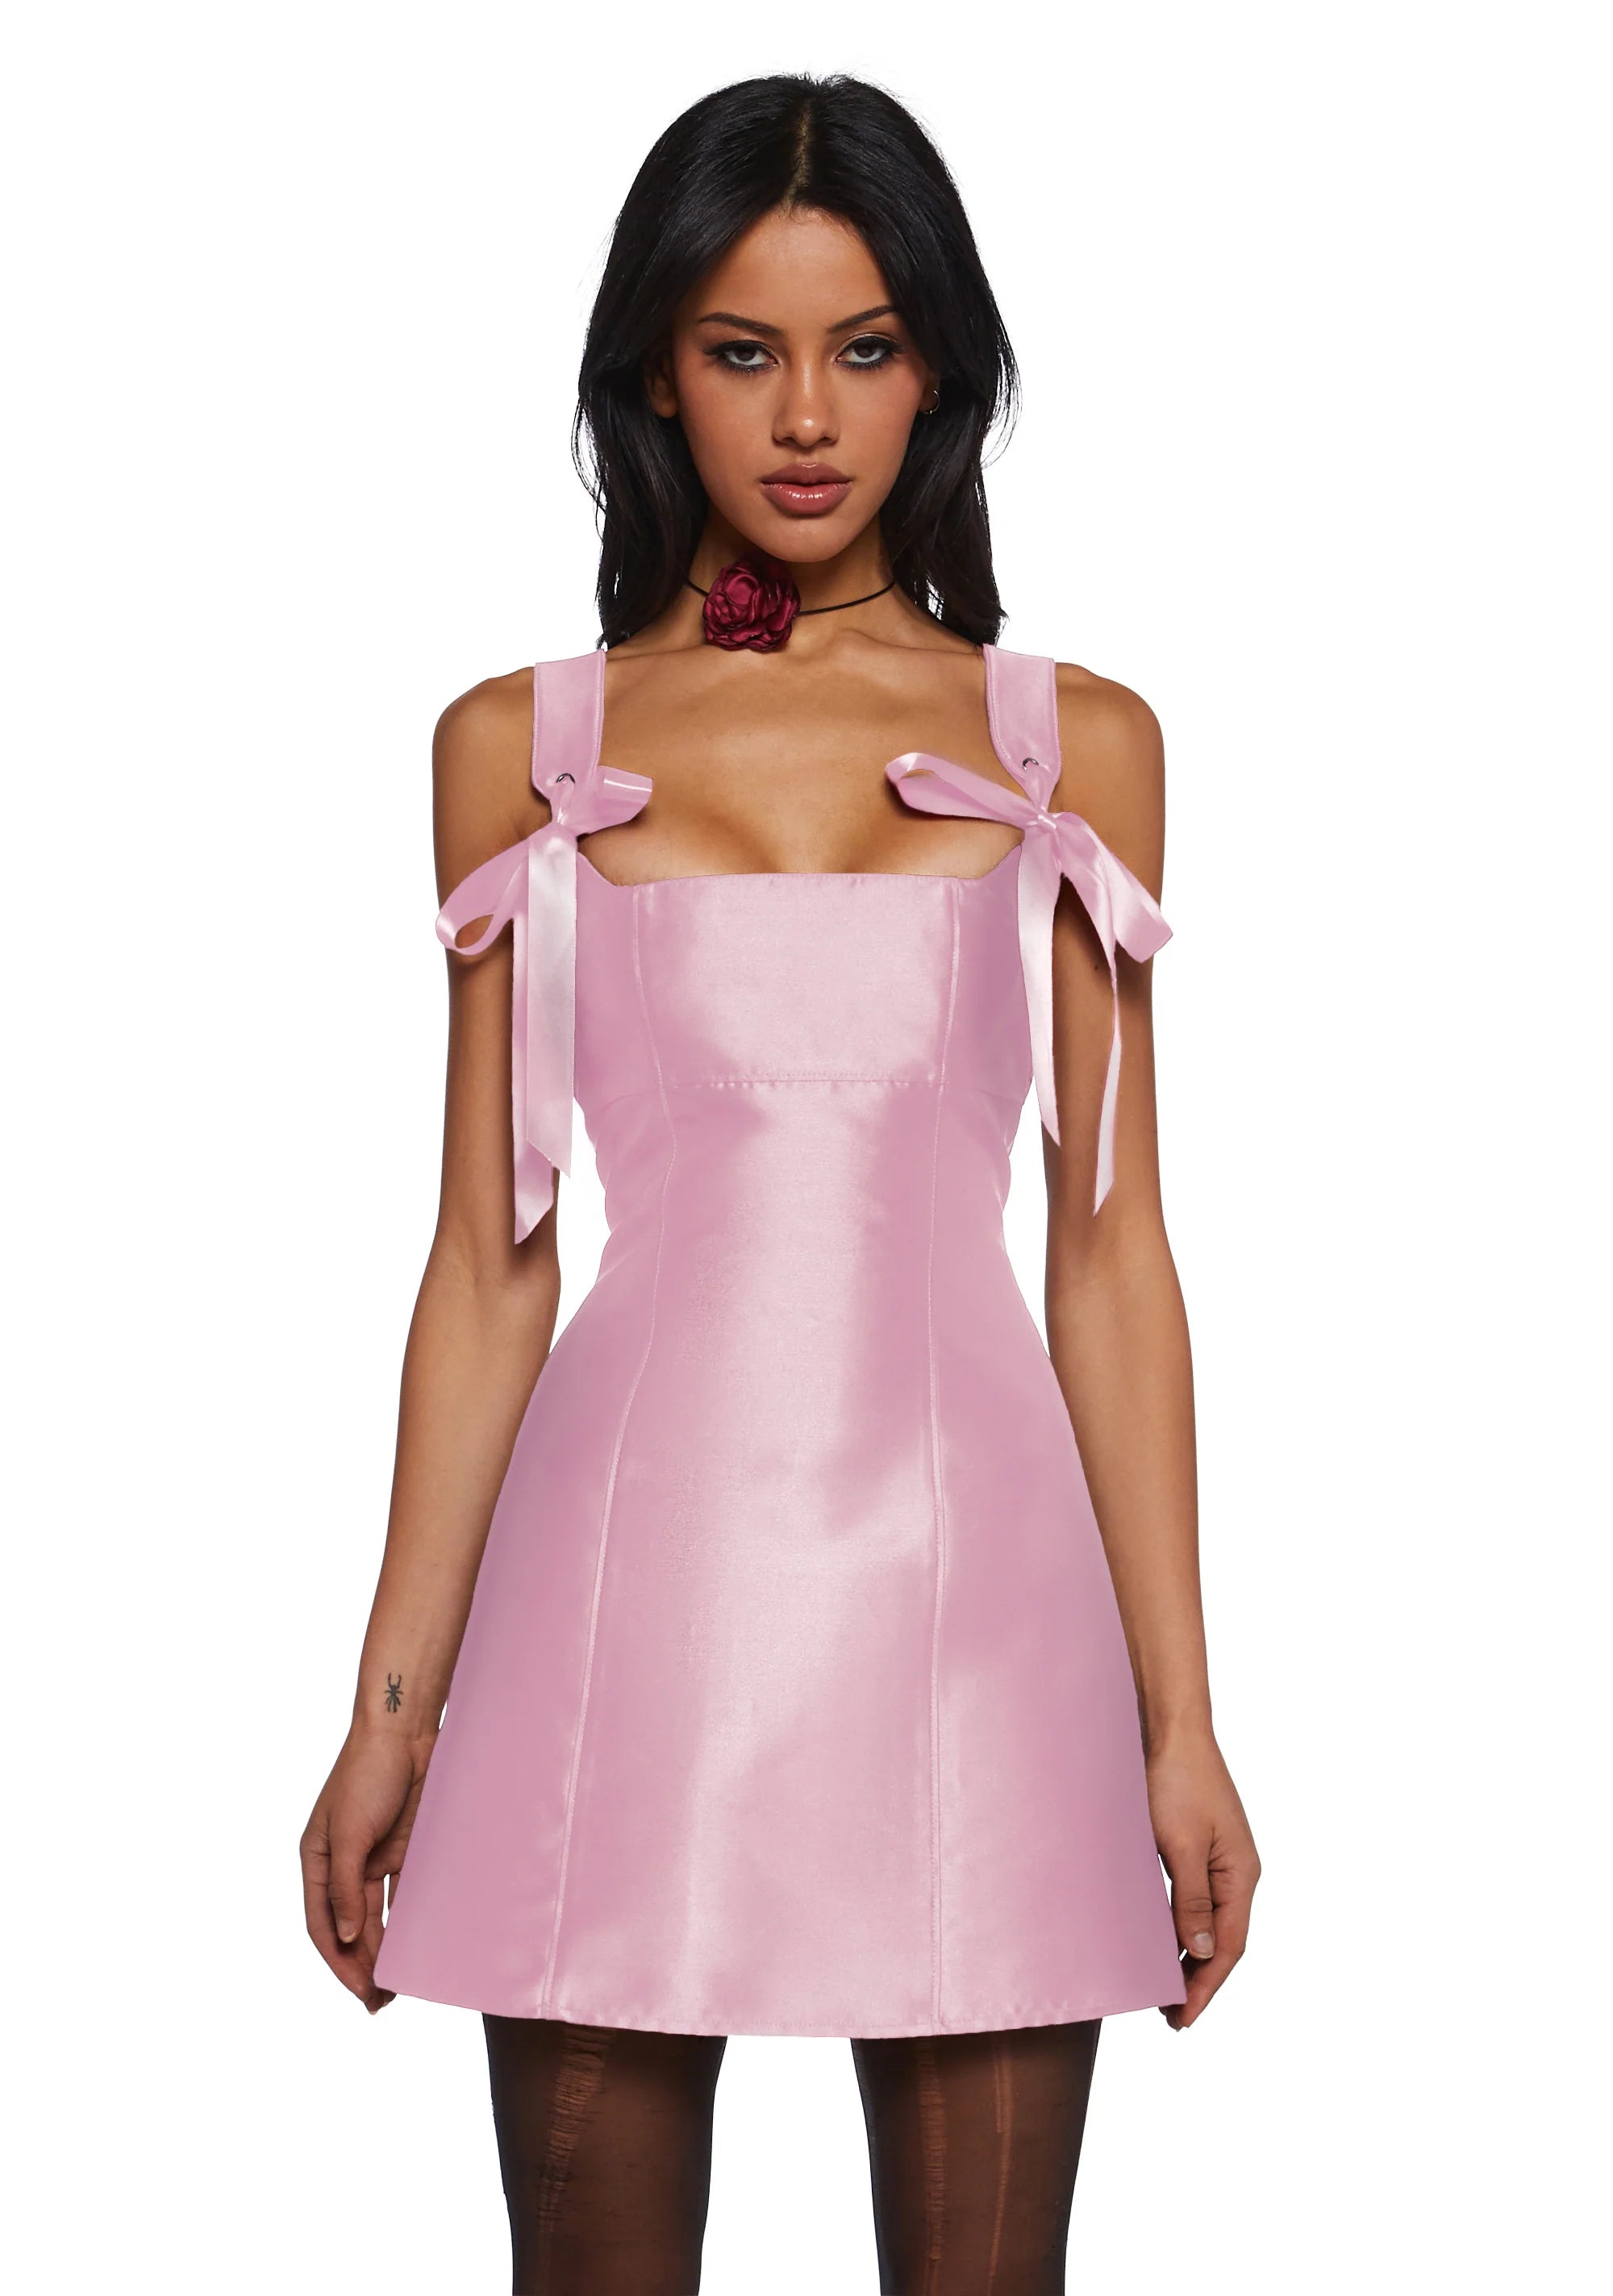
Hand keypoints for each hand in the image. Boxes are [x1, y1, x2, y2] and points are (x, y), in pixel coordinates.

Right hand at [300, 1729, 432, 2012]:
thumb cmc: (368, 1774)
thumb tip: (349, 1938)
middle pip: (350, 1927)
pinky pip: (404, 1894)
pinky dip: (408, 1919)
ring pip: (377, 1916)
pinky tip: (419, 1944)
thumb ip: (346, 1887)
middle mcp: (343, 1865)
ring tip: (399, 1985)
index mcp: (317, 1861)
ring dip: (385, 1949)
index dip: (338, 1962)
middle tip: (381, 2003)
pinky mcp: (404, 1849)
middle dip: (361, 1966)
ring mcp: (373, 1858)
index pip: (322, 1925)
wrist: (407, 1731)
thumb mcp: (349, 1832)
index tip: (360, 1993)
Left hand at [1146, 1729, 1259, 2029]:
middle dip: (1200, 1980)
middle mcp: (1236, 1870)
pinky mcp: (1198, 1846)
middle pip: (1223, 1940)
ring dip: (1190, 1956)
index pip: (1229, 1946)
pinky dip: (1181, 1926)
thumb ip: (1191, 1900)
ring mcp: (1219, 1858)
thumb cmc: (1175, 1779)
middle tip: (1171, 2017)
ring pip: (1208, 1922)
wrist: (1169, 1727)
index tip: (1183, 2018)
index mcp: (1242, 1873)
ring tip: (1167, 1989)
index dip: (1207, 1985)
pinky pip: (1194, 1900)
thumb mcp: (1181, 1844)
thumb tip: (1200, 1952)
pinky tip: (1161, 1940)